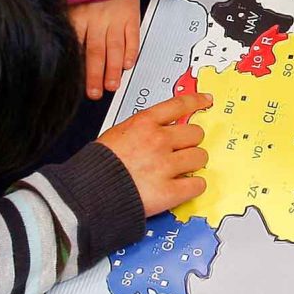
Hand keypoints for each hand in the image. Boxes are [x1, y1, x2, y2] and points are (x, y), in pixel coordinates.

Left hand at [70, 0, 141, 98]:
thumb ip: (64, 19)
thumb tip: (51, 37)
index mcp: (78, 15)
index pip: (76, 46)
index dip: (75, 66)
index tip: (73, 83)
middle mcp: (97, 19)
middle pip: (95, 51)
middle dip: (95, 75)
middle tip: (95, 92)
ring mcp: (115, 19)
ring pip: (114, 48)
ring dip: (114, 68)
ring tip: (112, 84)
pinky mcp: (131, 16)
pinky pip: (132, 36)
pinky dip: (131, 51)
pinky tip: (128, 63)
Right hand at [98, 92, 214, 215]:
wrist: (87, 193)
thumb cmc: (97, 166)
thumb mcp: (117, 134)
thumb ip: (141, 130)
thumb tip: (160, 130)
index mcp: (143, 123)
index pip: (179, 105)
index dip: (196, 101)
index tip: (206, 100)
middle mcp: (158, 141)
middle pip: (195, 133)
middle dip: (191, 141)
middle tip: (183, 150)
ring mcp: (165, 166)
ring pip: (200, 157)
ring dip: (194, 163)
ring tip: (182, 169)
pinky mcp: (169, 191)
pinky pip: (198, 184)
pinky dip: (194, 186)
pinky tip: (185, 186)